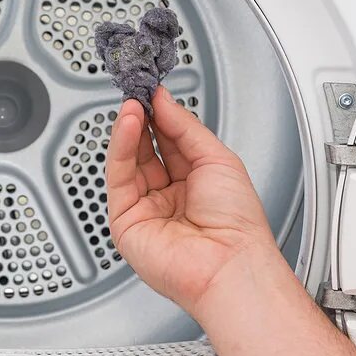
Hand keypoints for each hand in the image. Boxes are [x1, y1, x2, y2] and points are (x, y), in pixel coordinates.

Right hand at [105, 86, 277, 316]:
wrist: (230, 263)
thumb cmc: (237, 224)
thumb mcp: (217, 158)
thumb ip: (184, 127)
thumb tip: (164, 102)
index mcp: (196, 185)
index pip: (170, 143)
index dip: (161, 116)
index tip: (153, 92)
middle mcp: (169, 198)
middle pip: (146, 150)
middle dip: (142, 120)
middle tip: (139, 94)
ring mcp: (146, 210)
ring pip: (128, 162)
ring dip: (129, 130)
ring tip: (133, 105)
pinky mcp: (125, 221)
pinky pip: (117, 178)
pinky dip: (120, 148)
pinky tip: (128, 125)